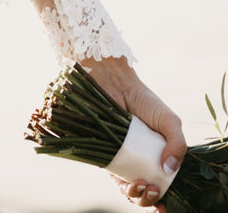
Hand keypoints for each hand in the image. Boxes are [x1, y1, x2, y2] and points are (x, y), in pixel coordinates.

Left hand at [83, 56, 185, 209]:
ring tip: (142, 186)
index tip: (166, 203)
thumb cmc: (144, 100)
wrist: (114, 83)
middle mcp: (141, 161)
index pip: (163, 184)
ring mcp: (124, 160)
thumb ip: (178, 144)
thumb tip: (168, 170)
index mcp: (158, 156)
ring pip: (132, 191)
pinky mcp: (106, 155)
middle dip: (151, 199)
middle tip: (153, 189)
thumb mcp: (169, 121)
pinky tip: (131, 186)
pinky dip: (124, 189)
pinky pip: (115, 180)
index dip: (165, 197)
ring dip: (139, 198)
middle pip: (148, 192)